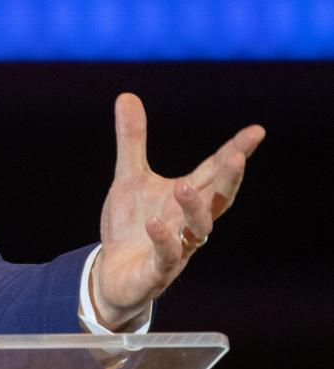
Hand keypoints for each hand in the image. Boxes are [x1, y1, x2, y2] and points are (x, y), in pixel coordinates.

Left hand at [91, 92, 264, 328]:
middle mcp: (188, 222)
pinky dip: (164, 240)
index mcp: (187, 198)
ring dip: (195, 209)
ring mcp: (177, 248)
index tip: (256, 131)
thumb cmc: (132, 225)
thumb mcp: (129, 177)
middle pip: (217, 200)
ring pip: (198, 230)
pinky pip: (166, 257)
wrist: (113, 274)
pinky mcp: (156, 271)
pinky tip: (155, 223)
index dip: (235, 152)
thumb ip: (132, 140)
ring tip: (182, 186)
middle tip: (236, 156)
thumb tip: (127, 94)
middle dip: (228, 180)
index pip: (215, 172)